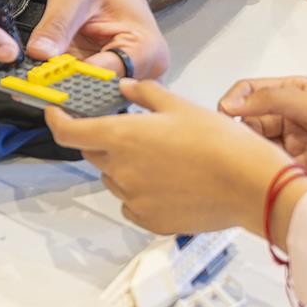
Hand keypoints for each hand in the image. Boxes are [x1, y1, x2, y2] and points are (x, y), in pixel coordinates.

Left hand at [23, 0, 171, 78]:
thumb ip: (56, 25)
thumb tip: (40, 54)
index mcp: (145, 48)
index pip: (104, 77)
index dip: (69, 80)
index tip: (39, 81)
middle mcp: (143, 69)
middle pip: (98, 91)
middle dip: (62, 87)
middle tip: (30, 81)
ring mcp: (128, 76)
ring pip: (88, 93)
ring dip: (60, 86)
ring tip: (36, 75)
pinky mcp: (109, 76)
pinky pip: (84, 86)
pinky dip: (63, 82)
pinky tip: (45, 75)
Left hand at [45, 77, 295, 234]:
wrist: (251, 185)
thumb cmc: (220, 142)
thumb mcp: (180, 106)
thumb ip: (145, 94)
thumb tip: (124, 86)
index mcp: (123, 137)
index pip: (70, 133)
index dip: (57, 122)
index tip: (56, 113)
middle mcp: (120, 170)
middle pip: (94, 154)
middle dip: (105, 141)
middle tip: (137, 133)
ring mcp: (133, 199)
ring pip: (114, 179)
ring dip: (125, 168)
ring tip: (165, 159)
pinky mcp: (148, 220)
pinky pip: (132, 204)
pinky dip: (141, 193)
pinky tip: (170, 184)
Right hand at [216, 76, 306, 213]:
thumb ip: (272, 99)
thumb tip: (233, 102)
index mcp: (294, 95)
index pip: (249, 92)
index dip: (233, 102)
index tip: (226, 115)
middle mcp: (289, 121)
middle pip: (246, 123)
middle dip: (238, 132)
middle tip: (236, 144)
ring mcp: (291, 150)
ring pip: (254, 150)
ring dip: (251, 155)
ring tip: (253, 162)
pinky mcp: (293, 175)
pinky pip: (266, 173)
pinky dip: (260, 175)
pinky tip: (262, 177)